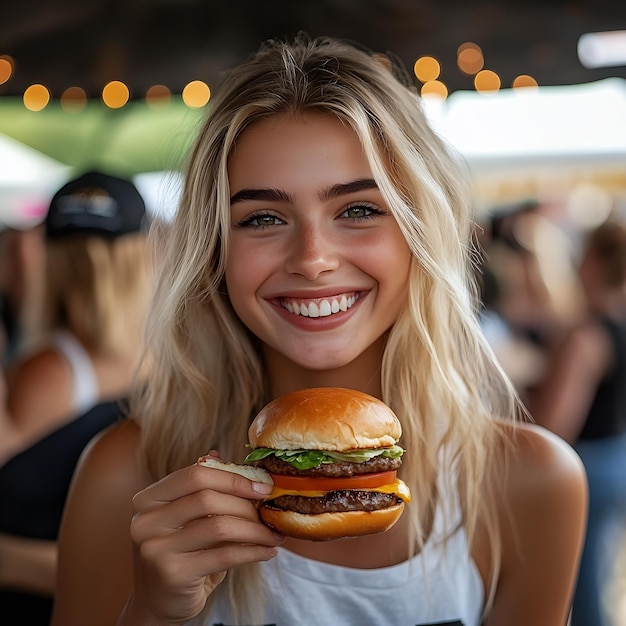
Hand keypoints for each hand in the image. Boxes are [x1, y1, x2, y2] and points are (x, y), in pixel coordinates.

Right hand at [124, 460, 281, 623]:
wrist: (159, 602)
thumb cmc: (180, 552)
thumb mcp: (186, 517)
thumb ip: (200, 488)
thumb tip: (219, 454)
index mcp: (148, 499)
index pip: (195, 474)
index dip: (233, 476)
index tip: (262, 485)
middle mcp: (146, 521)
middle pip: (207, 498)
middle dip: (246, 504)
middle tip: (271, 510)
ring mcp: (155, 548)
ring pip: (219, 526)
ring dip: (255, 529)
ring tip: (274, 533)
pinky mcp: (172, 574)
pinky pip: (224, 555)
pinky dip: (253, 551)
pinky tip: (267, 551)